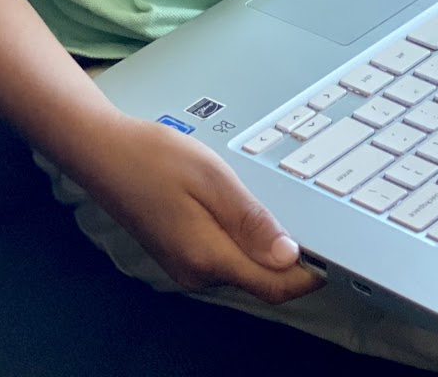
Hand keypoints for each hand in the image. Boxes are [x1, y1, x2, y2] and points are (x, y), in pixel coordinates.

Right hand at [78, 113, 322, 302]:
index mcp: (207, 256)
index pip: (273, 285)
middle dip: (291, 259)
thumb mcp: (211, 178)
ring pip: (243, 268)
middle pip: (261, 280)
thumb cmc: (152, 157)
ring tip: (279, 206)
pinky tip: (245, 209)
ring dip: (266, 247)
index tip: (335, 254)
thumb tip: (289, 255)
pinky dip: (244, 241)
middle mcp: (197, 272)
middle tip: (313, 219)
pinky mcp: (181, 253)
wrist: (103, 152)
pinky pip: (225, 257)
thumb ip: (251, 220)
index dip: (309, 275)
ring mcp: (186, 266)